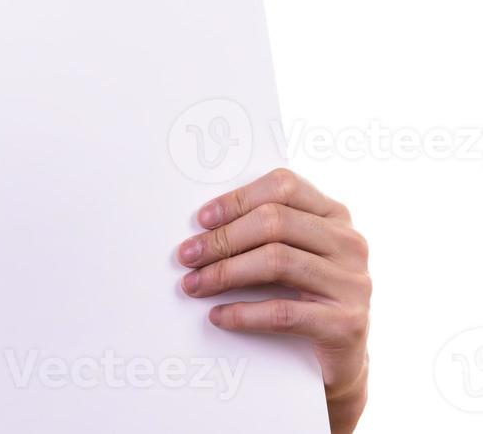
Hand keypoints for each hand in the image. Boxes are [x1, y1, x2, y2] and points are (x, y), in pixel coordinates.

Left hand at [176, 166, 369, 432]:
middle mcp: (349, 243)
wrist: (343, 354)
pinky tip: (218, 315)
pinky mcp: (347, 323)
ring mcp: (354, 283)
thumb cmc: (306, 295)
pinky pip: (284, 312)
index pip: (283, 186)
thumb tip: (202, 229)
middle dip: (222, 239)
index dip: (237, 200)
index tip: (201, 220)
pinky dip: (243, 313)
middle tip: (187, 255)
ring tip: (194, 284)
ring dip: (225, 273)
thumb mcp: (293, 253)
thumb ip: (264, 232)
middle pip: (275, 222)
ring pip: (277, 261)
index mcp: (334, 215)